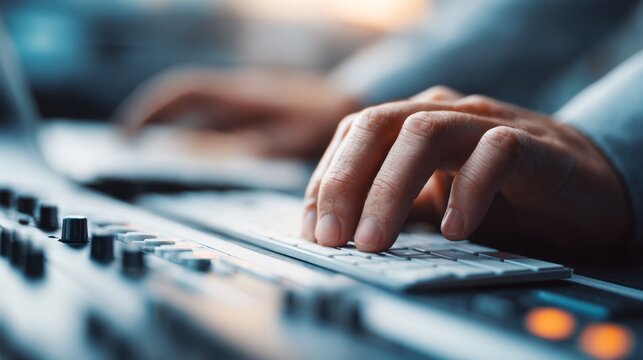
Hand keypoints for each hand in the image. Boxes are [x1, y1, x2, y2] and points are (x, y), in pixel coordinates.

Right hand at [114, 67, 359, 158]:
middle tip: (125, 142)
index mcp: (241, 95)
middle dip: (150, 116)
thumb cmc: (324, 119)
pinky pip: (213, 116)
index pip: (183, 93)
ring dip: (170, 123)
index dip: (150, 110)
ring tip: (147, 149)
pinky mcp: (251, 109)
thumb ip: (252, 147)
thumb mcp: (291, 138)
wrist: (349, 101)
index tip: (127, 134)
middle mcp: (236, 93)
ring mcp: (242, 100)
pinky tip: (190, 150)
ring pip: (196, 108)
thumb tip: (212, 157)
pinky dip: (193, 130)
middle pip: (182, 98)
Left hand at [302, 86, 631, 257]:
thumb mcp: (432, 204)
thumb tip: (334, 236)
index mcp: (413, 122)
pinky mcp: (533, 143)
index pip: (353, 136)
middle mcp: (444, 114)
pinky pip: (495, 152)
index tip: (312, 230)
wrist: (581, 192)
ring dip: (391, 189)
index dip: (325, 181)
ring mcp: (487, 123)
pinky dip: (469, 190)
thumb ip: (391, 209)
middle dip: (346, 182)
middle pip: (378, 125)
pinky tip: (456, 229)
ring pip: (426, 132)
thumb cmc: (499, 196)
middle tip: (331, 236)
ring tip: (376, 241)